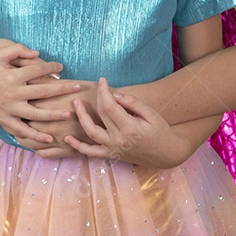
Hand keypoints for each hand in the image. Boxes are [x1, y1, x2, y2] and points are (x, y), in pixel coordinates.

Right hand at [0, 42, 79, 142]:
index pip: (37, 70)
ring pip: (35, 114)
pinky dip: (35, 135)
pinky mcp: (5, 120)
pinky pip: (22, 130)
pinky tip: (49, 138)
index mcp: (12, 76)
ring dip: (52, 114)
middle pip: (42, 91)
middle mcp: (12, 93)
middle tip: (77, 87)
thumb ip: (17, 50)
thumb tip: (38, 54)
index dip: (51, 67)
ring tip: (67, 114)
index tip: (62, 67)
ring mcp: (9, 109)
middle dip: (61, 89)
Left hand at [16, 81, 98, 156]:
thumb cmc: (92, 93)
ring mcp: (57, 140)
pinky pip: (43, 154)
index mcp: (49, 106)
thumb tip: (29, 74)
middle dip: (14, 121)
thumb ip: (47, 80)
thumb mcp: (68, 83)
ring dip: (22, 136)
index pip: (23, 105)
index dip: (15, 102)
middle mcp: (50, 124)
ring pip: (30, 142)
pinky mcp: (66, 151)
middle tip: (8, 115)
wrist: (114, 111)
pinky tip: (35, 143)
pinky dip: (36, 149)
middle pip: (22, 125)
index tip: (10, 99)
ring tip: (18, 131)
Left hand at [64, 78, 190, 168]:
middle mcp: (118, 140)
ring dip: (81, 118)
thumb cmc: (161, 131)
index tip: (102, 80)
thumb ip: (132, 103)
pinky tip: (68, 138)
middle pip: (100, 115)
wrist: (166, 154)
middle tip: (95, 86)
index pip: (110, 106)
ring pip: (91, 133)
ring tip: (75, 104)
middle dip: (96, 98)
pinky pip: (91, 153)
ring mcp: (113, 149)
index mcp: (130, 128)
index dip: (104, 91)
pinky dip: (78, 147)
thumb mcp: (151, 114)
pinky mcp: (111, 155)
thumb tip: (115, 95)